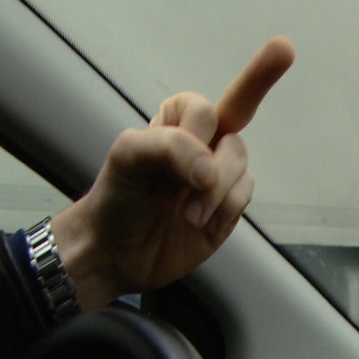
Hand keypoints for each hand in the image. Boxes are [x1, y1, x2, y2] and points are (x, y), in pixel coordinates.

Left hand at [51, 36, 294, 309]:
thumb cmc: (114, 200)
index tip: (190, 142)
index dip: (198, 130)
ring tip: (188, 216)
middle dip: (213, 169)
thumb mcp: (128, 158)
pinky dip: (226, 212)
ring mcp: (217, 179)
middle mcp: (201, 146)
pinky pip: (246, 199)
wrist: (112, 253)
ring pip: (244, 170)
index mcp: (176, 123)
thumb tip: (211, 167)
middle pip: (236, 137)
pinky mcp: (226, 210)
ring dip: (218, 196)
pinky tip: (199, 224)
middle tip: (187, 191)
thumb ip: (169, 147)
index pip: (208, 106)